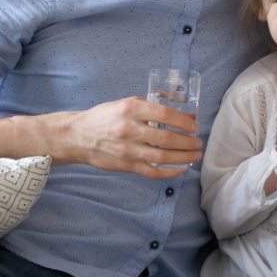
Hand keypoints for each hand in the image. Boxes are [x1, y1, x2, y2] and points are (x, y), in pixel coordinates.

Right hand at [64, 96, 201, 178]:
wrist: (78, 136)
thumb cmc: (105, 116)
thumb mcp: (128, 103)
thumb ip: (153, 107)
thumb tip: (184, 114)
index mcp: (131, 109)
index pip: (164, 114)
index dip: (184, 121)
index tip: (194, 126)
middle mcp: (129, 129)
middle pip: (167, 137)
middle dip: (188, 141)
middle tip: (198, 142)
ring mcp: (127, 149)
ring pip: (162, 157)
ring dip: (184, 157)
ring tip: (195, 155)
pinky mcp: (126, 165)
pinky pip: (152, 172)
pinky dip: (170, 173)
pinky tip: (181, 169)